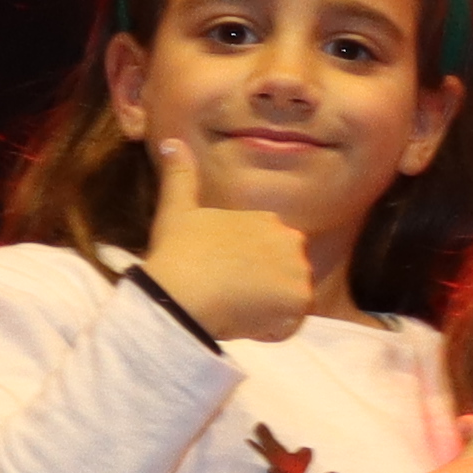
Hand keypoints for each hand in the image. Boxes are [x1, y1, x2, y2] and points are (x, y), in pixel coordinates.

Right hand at [141, 134, 322, 343]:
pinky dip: (265, 330)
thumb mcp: (177, 209)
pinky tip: (241, 319)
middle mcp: (291, 240)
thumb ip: (180, 175)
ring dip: (261, 310)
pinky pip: (286, 324)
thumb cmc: (175, 253)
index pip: (267, 255)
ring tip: (231, 304)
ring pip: (284, 302)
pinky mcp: (299, 300)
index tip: (217, 272)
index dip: (242, 270)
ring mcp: (299, 269)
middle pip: (280, 277)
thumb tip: (172, 142)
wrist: (178, 292)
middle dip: (257, 290)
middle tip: (224, 291)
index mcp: (268, 220)